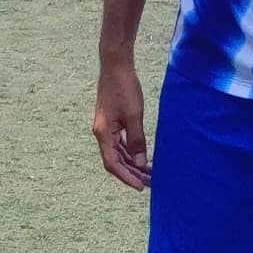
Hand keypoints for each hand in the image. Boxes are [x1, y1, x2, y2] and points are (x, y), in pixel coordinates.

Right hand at [92, 54, 152, 193]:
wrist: (115, 65)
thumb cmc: (124, 88)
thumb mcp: (133, 116)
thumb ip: (136, 140)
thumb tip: (140, 162)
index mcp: (103, 133)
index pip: (113, 163)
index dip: (126, 177)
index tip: (140, 187)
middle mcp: (102, 133)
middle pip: (115, 160)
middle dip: (132, 173)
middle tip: (150, 182)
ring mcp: (106, 127)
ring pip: (118, 152)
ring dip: (132, 163)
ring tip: (149, 173)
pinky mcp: (112, 121)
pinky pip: (120, 143)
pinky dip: (130, 151)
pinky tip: (142, 156)